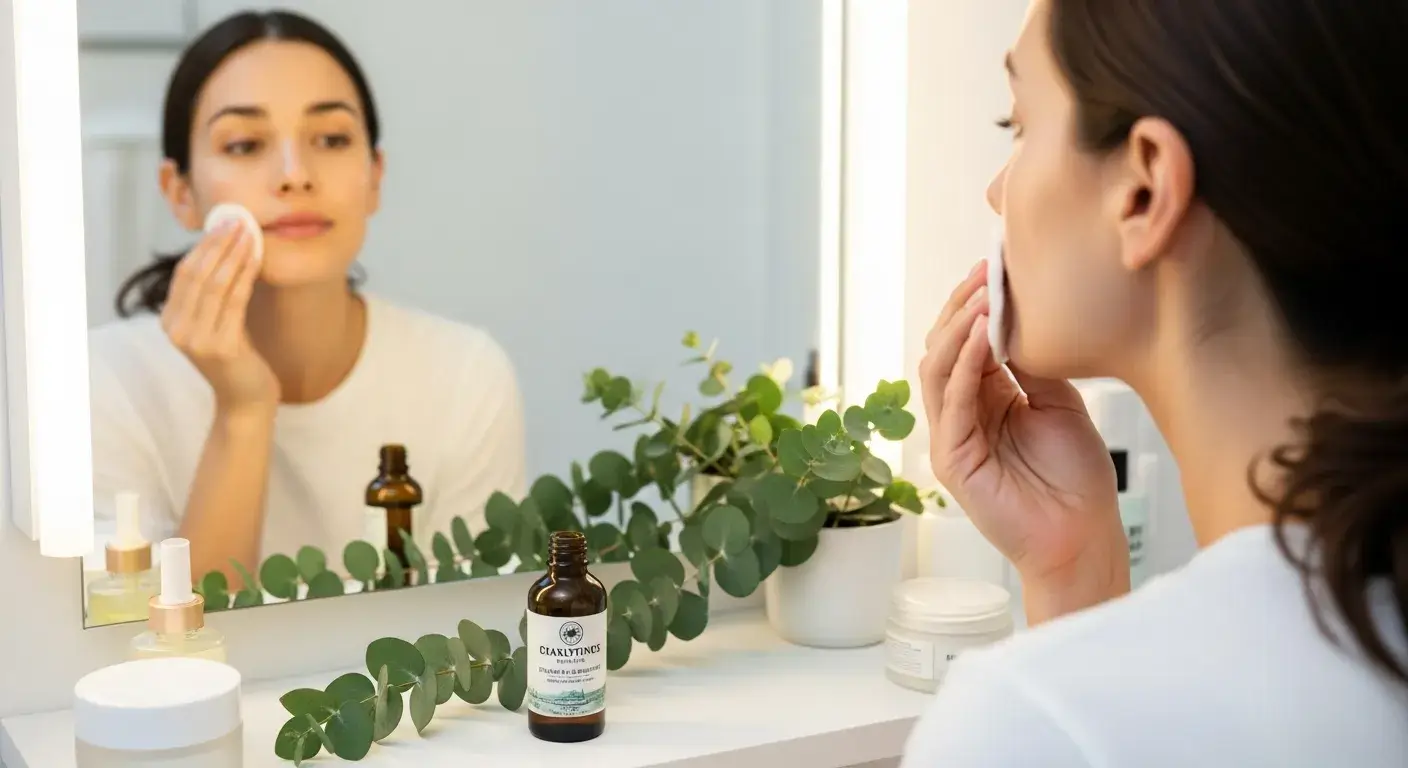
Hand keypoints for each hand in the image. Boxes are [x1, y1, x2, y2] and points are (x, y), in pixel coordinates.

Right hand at [161, 222, 278, 414]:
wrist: (246, 398)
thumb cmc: (236, 356)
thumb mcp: (217, 321)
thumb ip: (213, 294)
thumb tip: (225, 247)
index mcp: (170, 321)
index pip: (184, 273)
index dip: (203, 246)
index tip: (223, 223)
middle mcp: (176, 330)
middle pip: (198, 275)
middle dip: (219, 244)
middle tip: (238, 221)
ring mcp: (197, 340)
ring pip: (216, 286)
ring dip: (234, 255)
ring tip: (250, 233)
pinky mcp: (221, 348)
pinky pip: (235, 302)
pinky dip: (246, 276)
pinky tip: (257, 259)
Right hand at [919, 261, 1128, 619]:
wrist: (1083, 537)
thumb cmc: (1076, 480)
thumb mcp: (1059, 403)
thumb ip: (1033, 364)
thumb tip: (1020, 314)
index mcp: (985, 398)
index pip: (967, 340)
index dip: (977, 302)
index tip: (997, 265)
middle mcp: (961, 414)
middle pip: (943, 346)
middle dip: (962, 305)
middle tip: (987, 271)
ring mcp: (951, 436)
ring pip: (936, 368)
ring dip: (957, 328)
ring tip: (983, 297)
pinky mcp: (951, 459)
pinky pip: (949, 401)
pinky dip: (962, 364)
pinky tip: (982, 338)